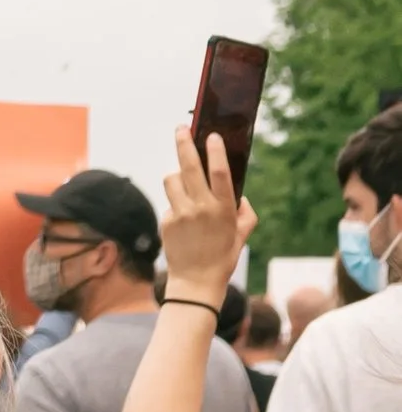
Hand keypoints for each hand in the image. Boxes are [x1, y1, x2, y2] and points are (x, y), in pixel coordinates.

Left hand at [161, 128, 256, 306]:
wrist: (195, 283)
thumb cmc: (223, 257)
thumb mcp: (242, 236)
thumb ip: (246, 213)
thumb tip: (239, 195)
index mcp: (223, 210)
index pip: (219, 173)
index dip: (215, 152)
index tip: (212, 135)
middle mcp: (201, 208)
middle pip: (188, 166)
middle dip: (183, 143)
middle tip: (180, 128)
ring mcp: (181, 214)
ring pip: (172, 179)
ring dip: (177, 177)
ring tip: (184, 186)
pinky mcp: (167, 221)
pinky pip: (169, 201)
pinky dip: (176, 204)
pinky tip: (182, 222)